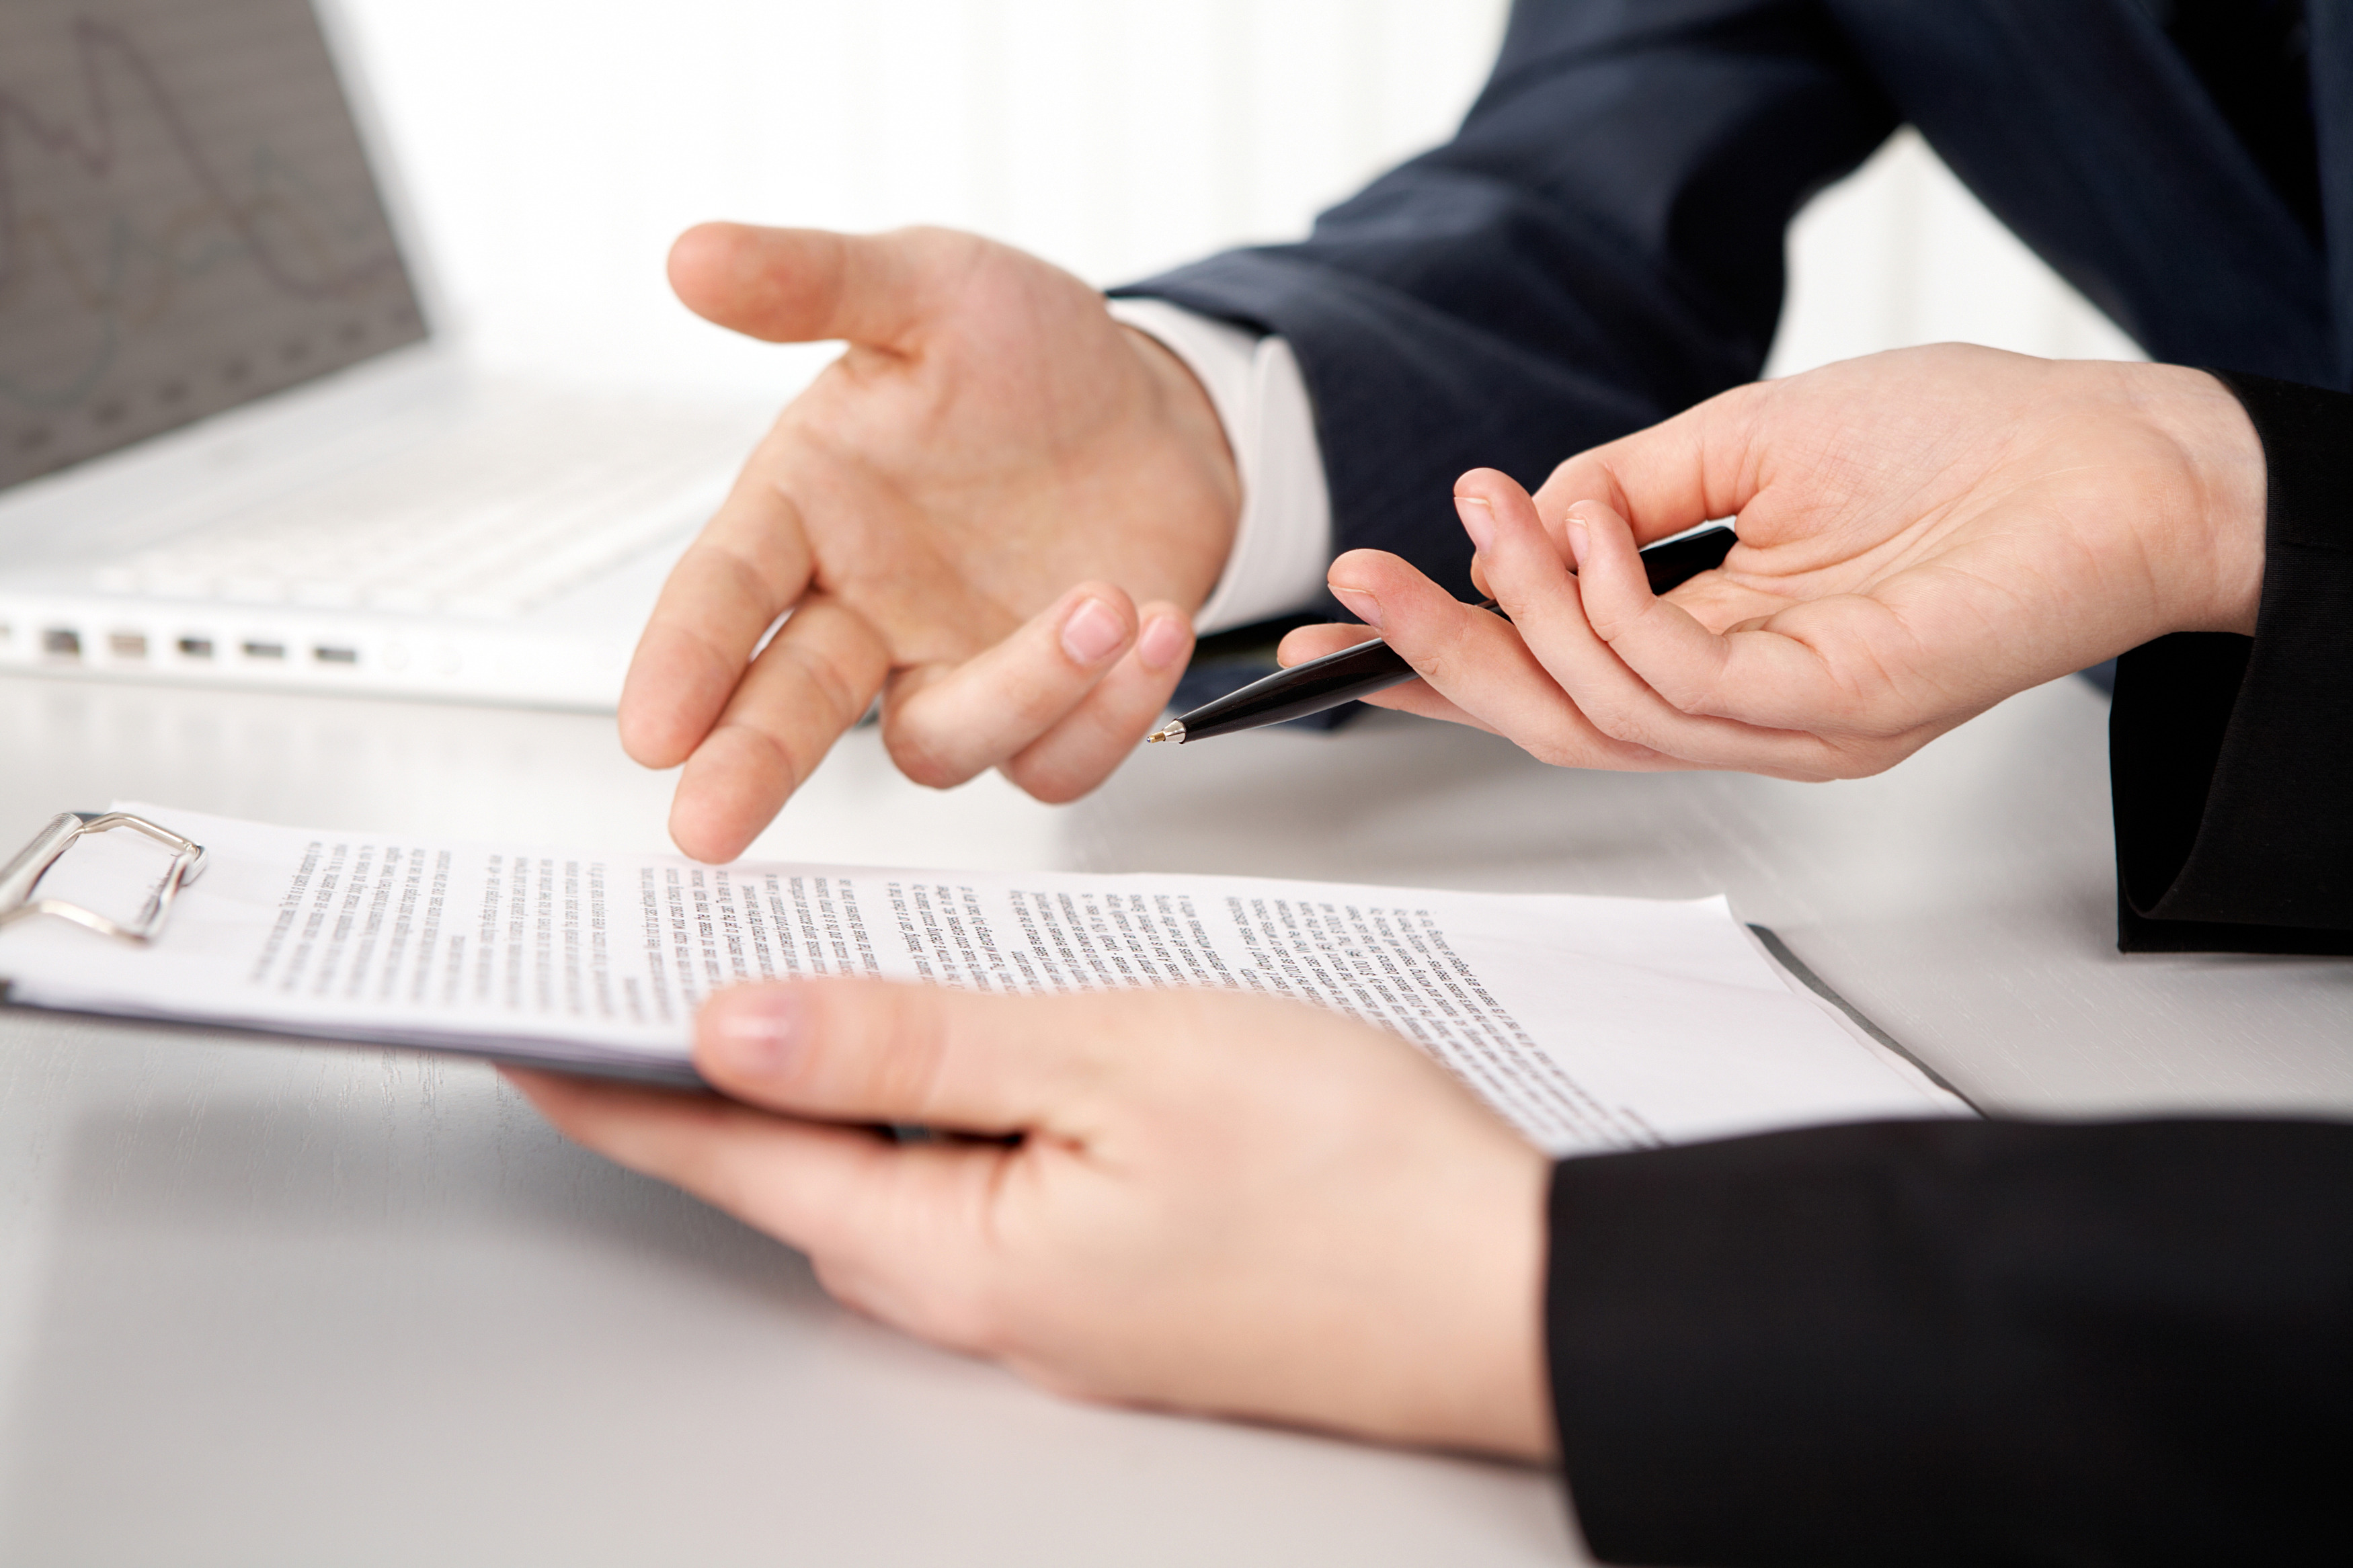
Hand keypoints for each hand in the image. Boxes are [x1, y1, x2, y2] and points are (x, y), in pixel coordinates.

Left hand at [510, 980, 1554, 1457]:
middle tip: (639, 985)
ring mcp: (1057, 1300)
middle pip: (800, 1177)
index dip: (614, 1087)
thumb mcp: (1116, 1059)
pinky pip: (981, 1187)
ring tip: (789, 989)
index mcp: (963, 1253)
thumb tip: (742, 1026)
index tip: (523, 1030)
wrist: (1521, 1289)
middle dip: (709, 1079)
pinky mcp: (1118, 1279)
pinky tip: (960, 1048)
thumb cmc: (1358, 1178)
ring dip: (830, 1086)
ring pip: (895, 1176)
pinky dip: (936, 1108)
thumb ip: (915, 1044)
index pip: (731, 1161)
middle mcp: (990, 1299)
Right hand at [624, 225, 1241, 860]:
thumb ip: (814, 282)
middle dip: (748, 766)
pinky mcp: (1053, 708)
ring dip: (1017, 691)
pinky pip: (1059, 757)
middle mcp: (867, 610)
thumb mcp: (928, 290)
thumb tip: (690, 254)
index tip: (650, 732)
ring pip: (941, 741)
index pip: (725, 595)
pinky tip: (1152, 629)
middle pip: (789, 709)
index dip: (684, 662)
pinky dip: (1108, 712)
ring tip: (1097, 605)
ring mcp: (957, 668)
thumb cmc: (1028, 356)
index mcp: (808, 513)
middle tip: (708, 825)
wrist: (1160, 406)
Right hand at [1280, 346, 2266, 778]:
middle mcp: (1742, 706)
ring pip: (1596, 712)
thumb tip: (1524, 517)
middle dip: (1440, 655)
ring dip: (1517, 613)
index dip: (1437, 664)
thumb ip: (1629, 486)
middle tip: (1363, 584)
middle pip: (1549, 720)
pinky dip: (1606, 605)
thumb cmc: (1960, 445)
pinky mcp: (1831, 711)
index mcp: (1717, 649)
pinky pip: (1677, 682)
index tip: (1337, 637)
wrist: (2120, 460)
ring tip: (1489, 516)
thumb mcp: (1751, 443)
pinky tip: (1584, 525)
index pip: (1551, 680)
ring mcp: (1785, 724)